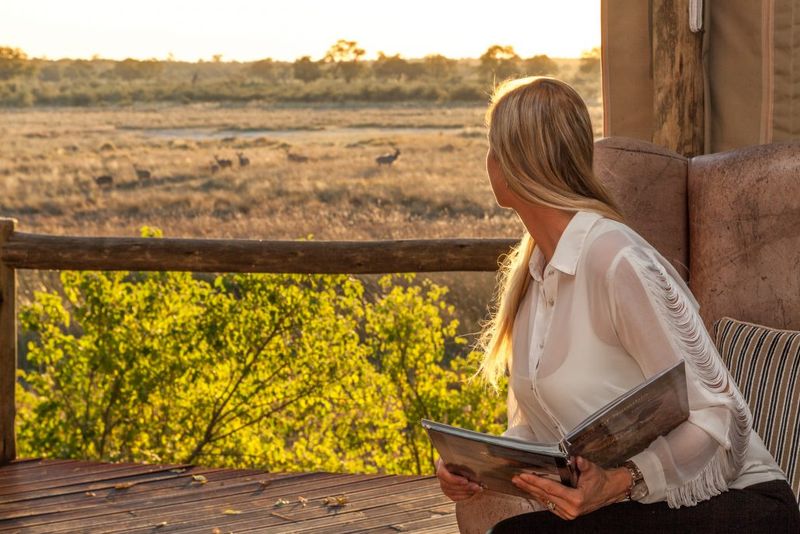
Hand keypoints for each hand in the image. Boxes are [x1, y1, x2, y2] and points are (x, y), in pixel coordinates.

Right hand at [435, 457, 481, 500]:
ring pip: (451, 492)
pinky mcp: (448, 490)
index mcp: (441, 463)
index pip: (442, 474)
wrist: (462, 458)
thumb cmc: (464, 454)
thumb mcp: (464, 454)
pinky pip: (453, 497)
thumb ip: (467, 458)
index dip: (454, 479)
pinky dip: (464, 497)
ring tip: (477, 489)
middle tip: (477, 487)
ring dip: (465, 492)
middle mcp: (440, 474)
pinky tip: (472, 493)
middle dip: (464, 487)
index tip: (466, 480)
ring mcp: (443, 483)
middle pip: (448, 485)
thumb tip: (476, 464)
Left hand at [511, 456, 629, 519]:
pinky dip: (539, 496)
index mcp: (576, 499)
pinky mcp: (566, 514)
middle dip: (529, 486)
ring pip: (545, 501)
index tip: (524, 476)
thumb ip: (584, 465)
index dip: (536, 481)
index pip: (550, 489)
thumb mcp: (593, 470)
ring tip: (520, 483)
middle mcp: (571, 509)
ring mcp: (568, 513)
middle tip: (516, 478)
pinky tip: (531, 490)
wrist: (609, 491)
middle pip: (544, 495)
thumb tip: (577, 459)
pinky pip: (549, 504)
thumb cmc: (600, 480)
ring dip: (531, 491)